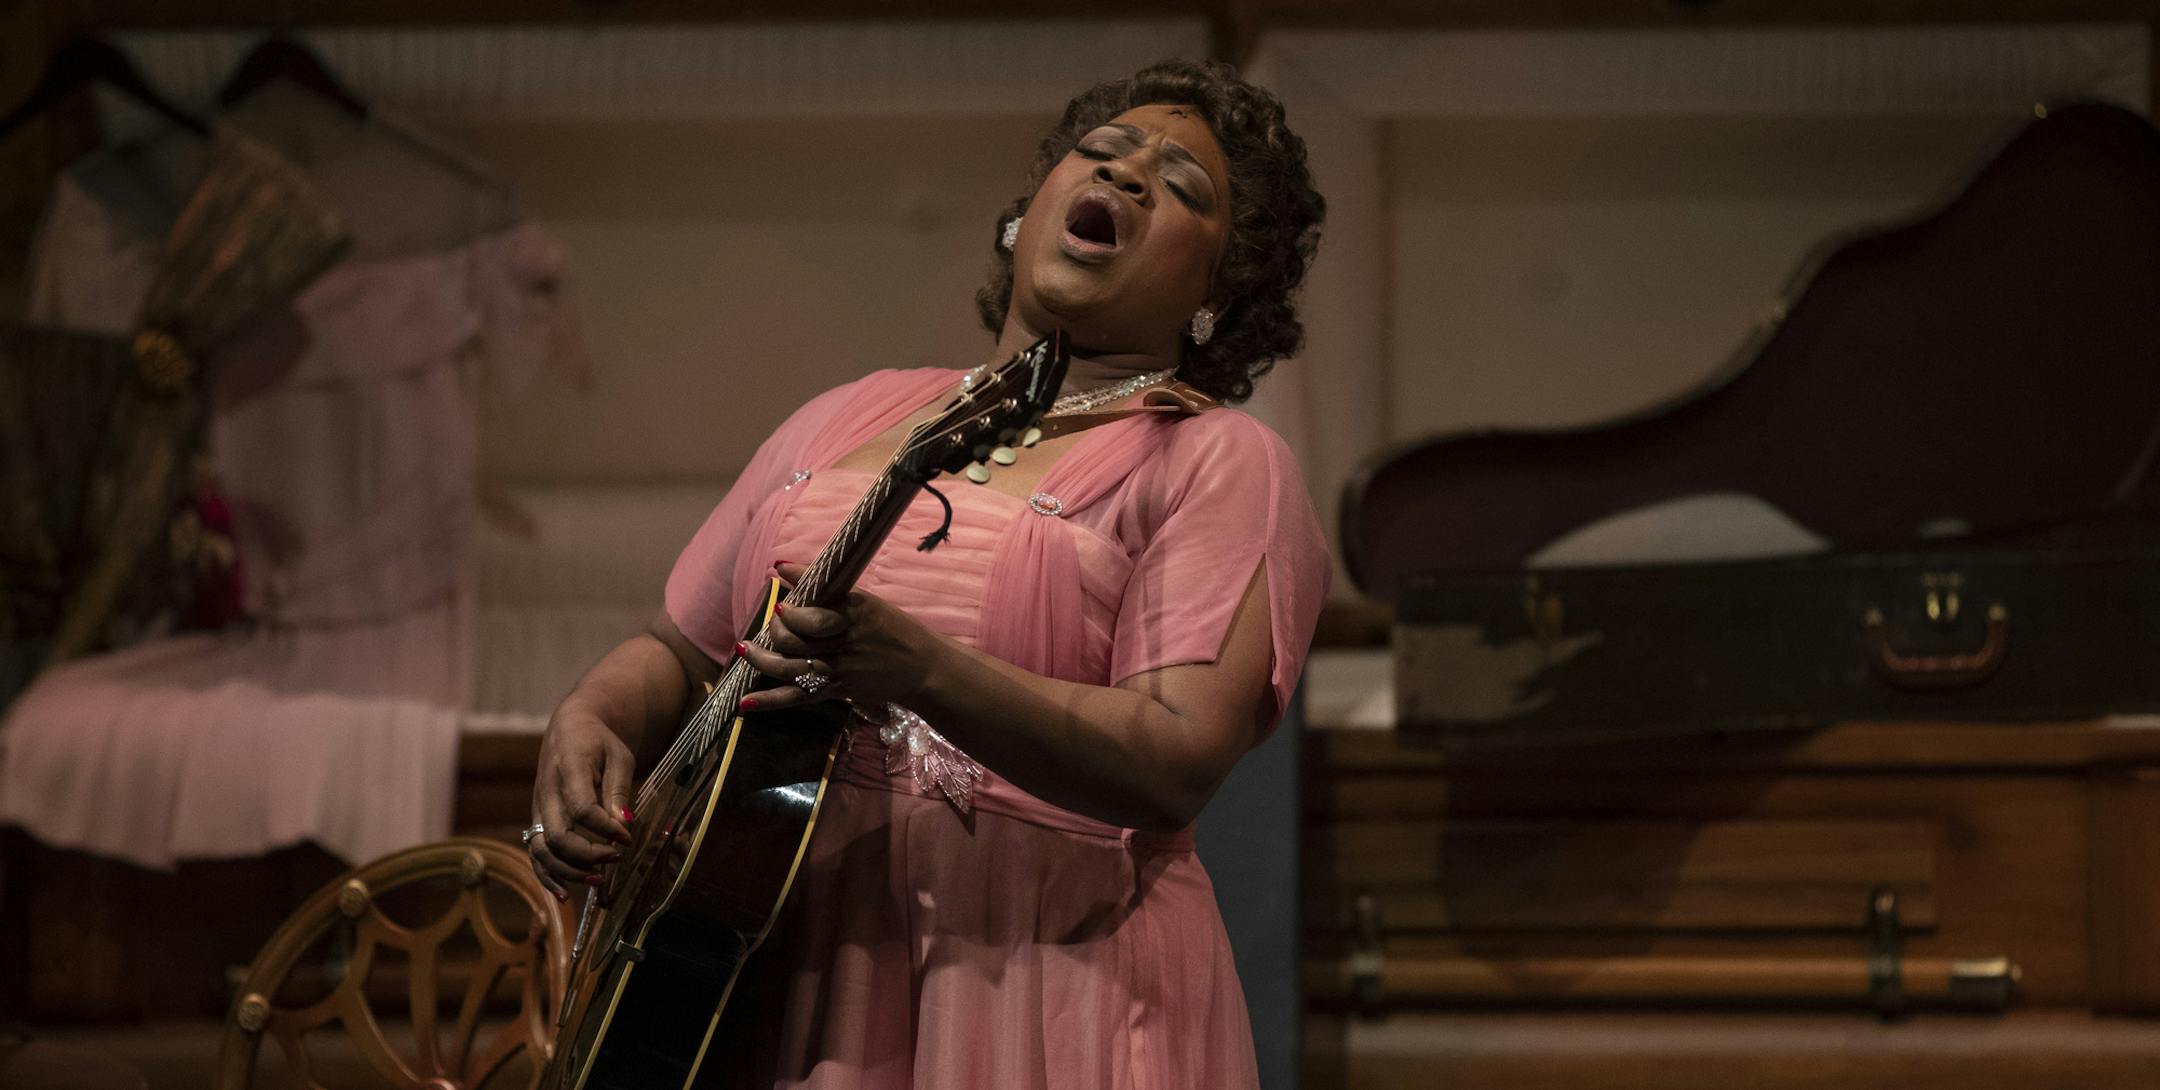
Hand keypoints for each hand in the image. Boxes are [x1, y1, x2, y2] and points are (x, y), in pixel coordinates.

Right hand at [528, 701, 634, 899]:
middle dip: (588, 855)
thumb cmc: (598, 742)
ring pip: (542, 851)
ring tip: (598, 880)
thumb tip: (624, 824)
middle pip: (558, 836)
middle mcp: (547, 793)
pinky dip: (547, 877)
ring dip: (568, 871)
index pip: (583, 809)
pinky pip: (535, 854)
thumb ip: (619, 789)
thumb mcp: (619, 755)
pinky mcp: (538, 821)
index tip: (628, 837)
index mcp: (568, 769)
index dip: (607, 829)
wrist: (568, 730)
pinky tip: (564, 895)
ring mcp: (539, 809)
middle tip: (616, 858)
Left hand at [735, 562, 946, 712]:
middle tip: (773, 620)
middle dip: (776, 630)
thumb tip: (785, 571)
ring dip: (761, 659)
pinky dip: (770, 701)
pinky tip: (745, 702)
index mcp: (855, 615)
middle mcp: (844, 642)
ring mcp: (839, 669)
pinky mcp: (836, 690)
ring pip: (791, 667)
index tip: (777, 585)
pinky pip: (798, 697)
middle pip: (797, 640)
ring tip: (744, 649)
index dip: (793, 606)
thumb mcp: (868, 604)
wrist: (922, 669)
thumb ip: (829, 594)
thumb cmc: (894, 630)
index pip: (817, 612)